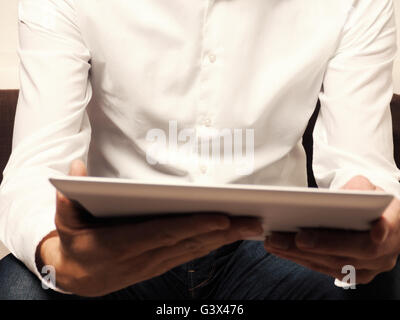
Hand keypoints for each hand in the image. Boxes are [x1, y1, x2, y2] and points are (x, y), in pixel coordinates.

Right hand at [38, 160, 262, 296]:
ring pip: (195, 250)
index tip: (221, 218)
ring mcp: (156, 263)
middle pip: (189, 243)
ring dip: (225, 240)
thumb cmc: (75, 245)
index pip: (165, 233)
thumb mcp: (65, 222)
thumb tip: (74, 168)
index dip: (193, 226)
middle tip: (253, 221)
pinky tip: (231, 236)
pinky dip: (213, 245)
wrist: (77, 279)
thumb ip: (68, 199)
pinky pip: (191, 254)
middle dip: (223, 232)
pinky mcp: (161, 264)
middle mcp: (145, 257)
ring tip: (250, 227)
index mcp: (123, 245)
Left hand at [264, 175, 399, 283]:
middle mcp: (385, 251)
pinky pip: (324, 269)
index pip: (391, 228)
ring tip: (275, 242)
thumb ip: (357, 188)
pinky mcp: (352, 274)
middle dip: (323, 245)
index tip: (376, 229)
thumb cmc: (368, 200)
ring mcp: (370, 267)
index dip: (383, 230)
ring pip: (334, 264)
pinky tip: (281, 249)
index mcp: (395, 223)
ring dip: (302, 255)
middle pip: (354, 252)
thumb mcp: (367, 185)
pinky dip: (301, 259)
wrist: (375, 218)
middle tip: (296, 238)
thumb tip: (340, 197)